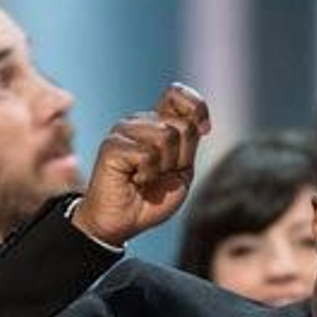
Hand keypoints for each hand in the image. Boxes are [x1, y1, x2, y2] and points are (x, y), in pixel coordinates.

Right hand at [72, 82, 210, 245]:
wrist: (123, 223)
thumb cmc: (150, 199)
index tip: (204, 129)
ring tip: (146, 177)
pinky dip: (148, 175)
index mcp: (157, 122)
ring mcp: (123, 131)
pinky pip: (147, 154)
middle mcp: (139, 121)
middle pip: (181, 125)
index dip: (197, 107)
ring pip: (165, 136)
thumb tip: (198, 124)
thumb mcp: (182, 171)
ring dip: (163, 167)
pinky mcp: (112, 146)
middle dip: (181, 157)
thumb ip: (190, 143)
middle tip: (161, 174)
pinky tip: (135, 180)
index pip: (177, 94)